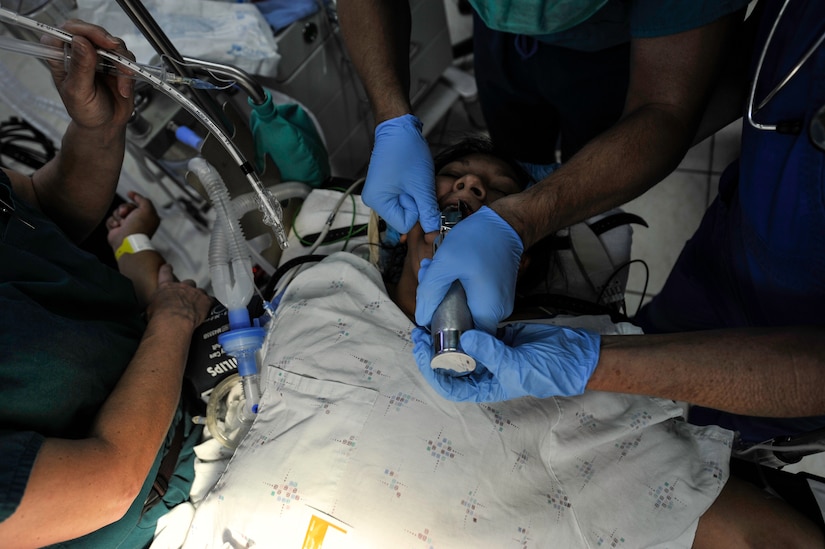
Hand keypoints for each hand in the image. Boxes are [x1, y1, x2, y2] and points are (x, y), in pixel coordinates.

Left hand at [41, 19, 134, 129]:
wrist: (106, 125)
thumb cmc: (86, 111)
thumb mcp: (78, 93)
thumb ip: (80, 68)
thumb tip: (81, 42)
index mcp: (60, 56)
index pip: (66, 31)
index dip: (82, 31)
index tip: (96, 40)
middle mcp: (79, 52)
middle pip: (91, 31)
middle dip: (105, 40)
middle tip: (114, 49)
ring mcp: (99, 56)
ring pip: (113, 43)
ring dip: (121, 61)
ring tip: (121, 83)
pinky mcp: (116, 62)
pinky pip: (126, 57)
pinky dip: (128, 72)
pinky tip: (123, 89)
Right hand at [105, 191, 159, 249]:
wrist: (127, 241)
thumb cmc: (138, 226)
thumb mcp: (146, 209)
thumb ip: (143, 200)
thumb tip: (135, 195)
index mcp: (148, 216)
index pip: (140, 203)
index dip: (135, 197)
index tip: (129, 193)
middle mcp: (138, 221)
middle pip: (126, 206)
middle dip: (124, 208)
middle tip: (124, 213)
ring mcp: (127, 225)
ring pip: (117, 212)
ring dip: (118, 216)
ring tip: (122, 223)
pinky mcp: (116, 229)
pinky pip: (110, 219)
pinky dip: (112, 223)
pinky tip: (117, 227)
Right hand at [145, 264, 211, 329]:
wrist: (173, 321)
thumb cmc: (160, 316)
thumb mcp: (152, 309)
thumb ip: (156, 305)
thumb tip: (155, 310)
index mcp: (166, 287)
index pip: (166, 273)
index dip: (167, 270)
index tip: (168, 267)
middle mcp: (181, 287)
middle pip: (188, 282)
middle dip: (188, 288)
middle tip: (186, 296)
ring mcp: (195, 292)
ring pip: (200, 291)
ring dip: (199, 296)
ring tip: (198, 304)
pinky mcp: (205, 300)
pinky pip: (210, 300)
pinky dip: (208, 303)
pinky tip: (208, 308)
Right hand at [363, 114, 439, 233]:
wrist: (398, 128)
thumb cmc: (406, 151)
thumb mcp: (421, 185)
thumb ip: (428, 211)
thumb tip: (434, 232)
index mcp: (378, 202)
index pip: (405, 224)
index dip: (418, 212)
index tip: (420, 194)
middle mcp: (375, 201)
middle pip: (404, 218)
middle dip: (417, 204)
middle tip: (419, 185)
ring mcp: (380, 194)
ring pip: (406, 208)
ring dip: (416, 198)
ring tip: (415, 180)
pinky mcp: (386, 188)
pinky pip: (403, 199)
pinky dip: (412, 192)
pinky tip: (412, 179)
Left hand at [413, 323, 600, 401]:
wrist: (573, 354)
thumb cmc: (548, 371)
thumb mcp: (517, 366)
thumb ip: (491, 352)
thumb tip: (464, 338)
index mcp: (485, 386)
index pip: (449, 385)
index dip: (431, 370)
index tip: (421, 351)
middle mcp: (483, 371)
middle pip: (449, 363)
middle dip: (431, 349)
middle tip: (418, 331)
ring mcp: (490, 352)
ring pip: (460, 345)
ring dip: (445, 333)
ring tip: (429, 318)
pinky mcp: (498, 336)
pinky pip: (475, 329)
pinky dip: (464, 321)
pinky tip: (452, 310)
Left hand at [415, 206, 522, 333]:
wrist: (504, 223)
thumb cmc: (478, 239)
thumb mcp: (446, 263)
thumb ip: (430, 292)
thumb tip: (420, 318)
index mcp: (487, 311)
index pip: (465, 342)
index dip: (443, 334)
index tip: (427, 317)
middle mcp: (496, 313)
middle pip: (461, 323)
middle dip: (438, 305)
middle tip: (426, 278)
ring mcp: (496, 304)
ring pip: (463, 309)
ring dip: (444, 292)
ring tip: (433, 268)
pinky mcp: (493, 294)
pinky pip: (470, 299)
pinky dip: (455, 287)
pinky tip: (445, 268)